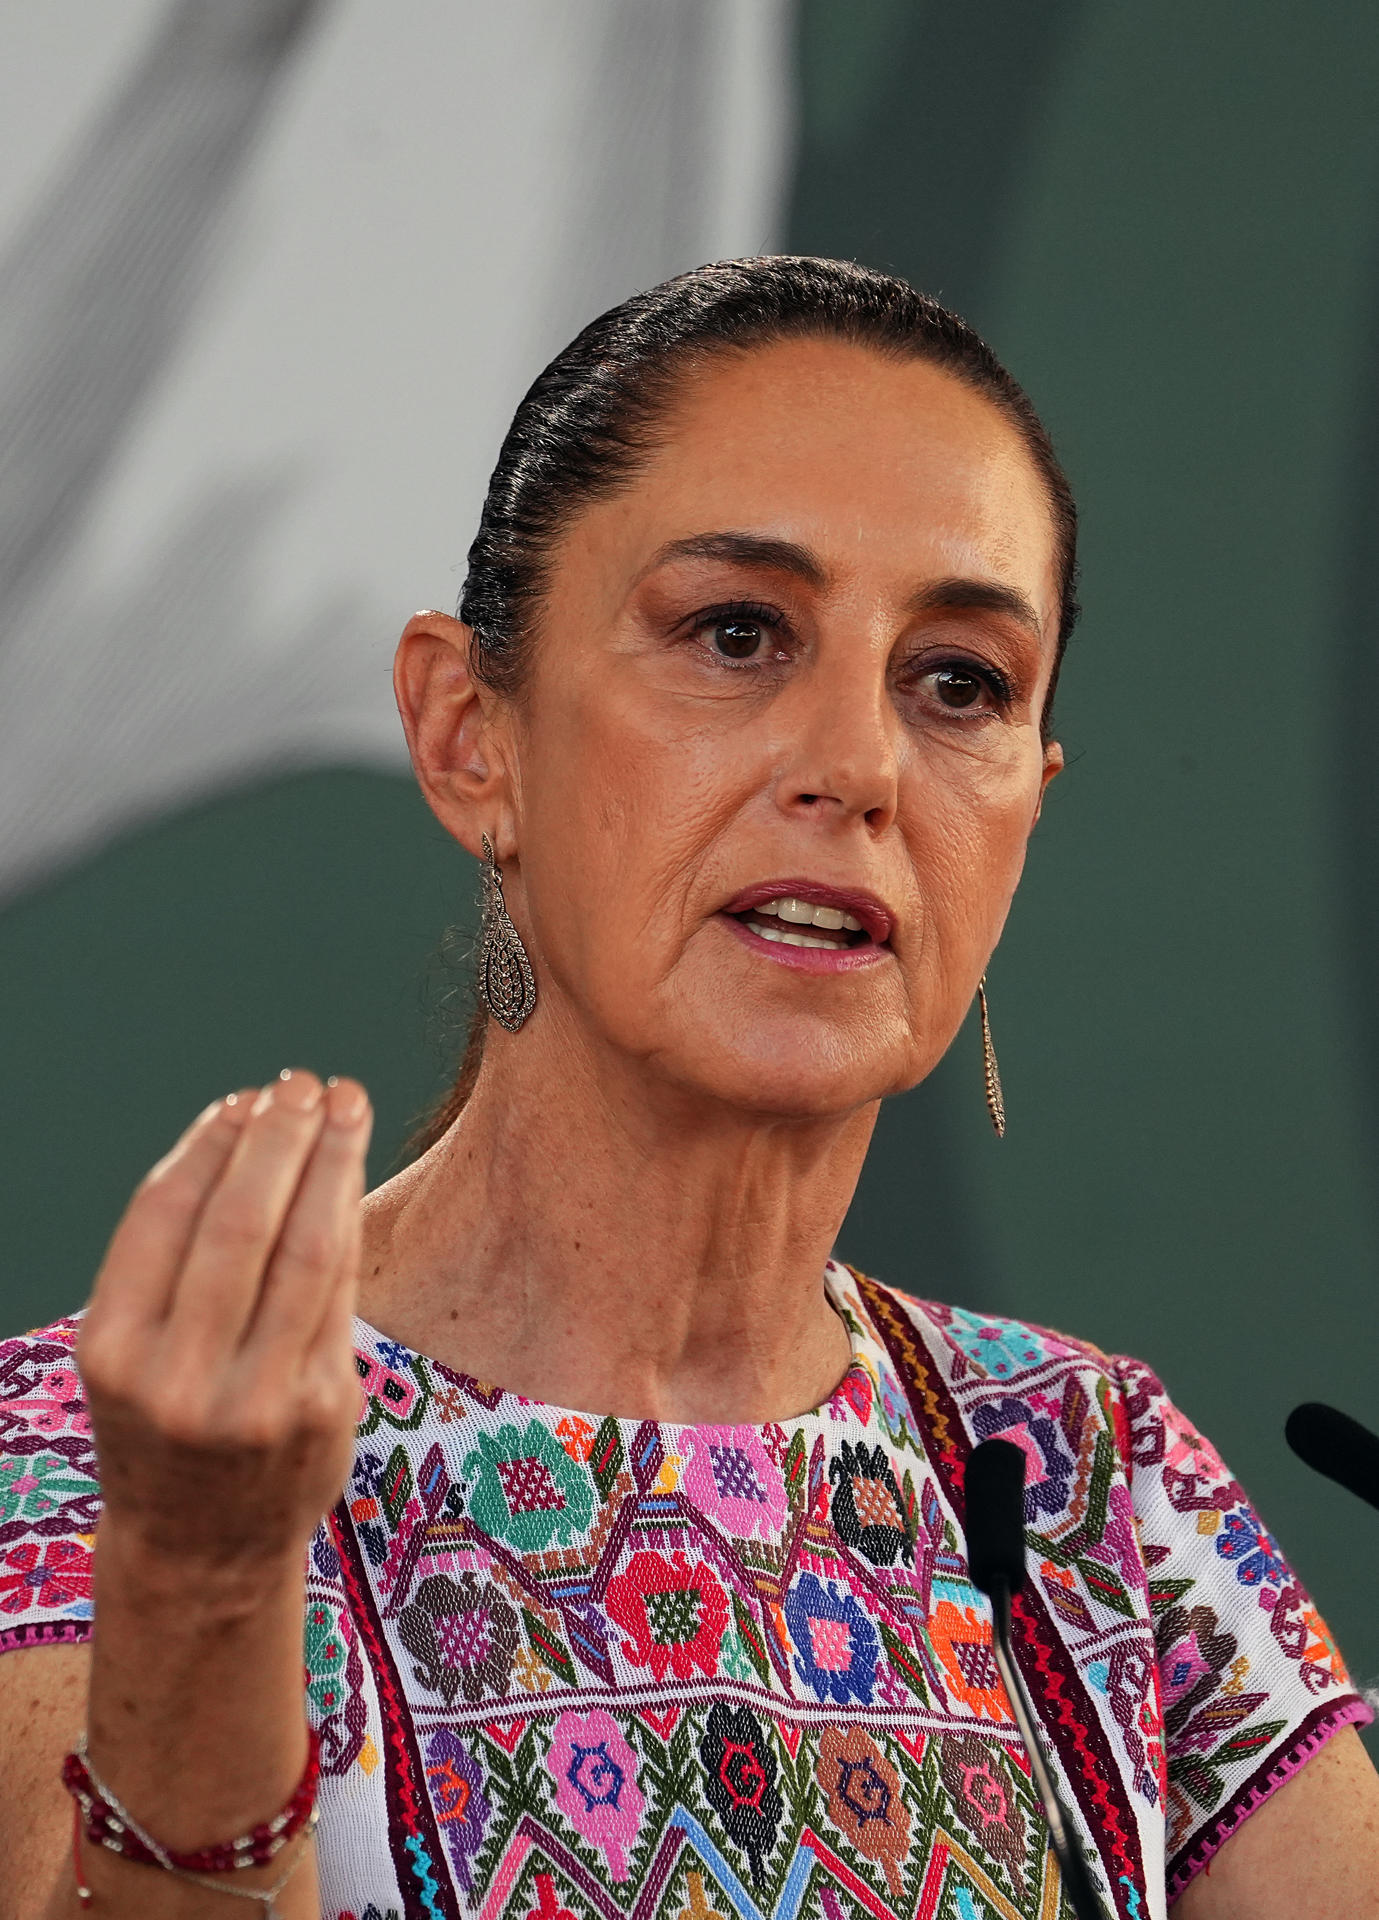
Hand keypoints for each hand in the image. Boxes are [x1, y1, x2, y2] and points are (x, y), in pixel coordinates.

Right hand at [77, 1071, 372, 1578]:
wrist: (200, 1550)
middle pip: (240, 1224)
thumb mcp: (132, 1353)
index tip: (241, 1099)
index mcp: (113, 1351)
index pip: (164, 1216)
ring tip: (346, 1104)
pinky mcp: (319, 1408)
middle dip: (279, 1139)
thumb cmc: (165, 1425)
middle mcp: (177, 1377)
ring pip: (304, 1250)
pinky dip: (345, 1222)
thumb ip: (173, 1260)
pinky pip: (339, 1292)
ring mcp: (254, 1398)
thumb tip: (241, 1126)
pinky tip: (349, 1178)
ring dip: (330, 1163)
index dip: (208, 1145)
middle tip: (304, 1083)